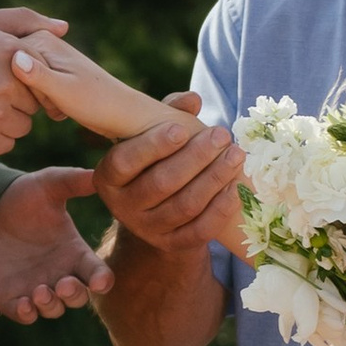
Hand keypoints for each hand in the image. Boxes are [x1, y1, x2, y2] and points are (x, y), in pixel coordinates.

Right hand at [0, 6, 66, 155]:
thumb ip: (23, 20)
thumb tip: (63, 27)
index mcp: (10, 53)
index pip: (40, 71)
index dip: (24, 74)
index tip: (2, 74)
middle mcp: (8, 85)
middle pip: (33, 99)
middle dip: (16, 96)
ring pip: (23, 124)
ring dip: (7, 118)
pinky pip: (7, 142)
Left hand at [0, 167, 115, 324]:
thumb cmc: (20, 197)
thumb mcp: (47, 185)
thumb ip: (73, 181)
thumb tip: (99, 175)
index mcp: (74, 252)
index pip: (97, 273)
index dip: (102, 280)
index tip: (100, 282)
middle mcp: (59, 274)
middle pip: (78, 297)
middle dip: (74, 295)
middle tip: (64, 284)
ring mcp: (35, 288)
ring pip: (53, 309)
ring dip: (51, 305)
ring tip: (40, 291)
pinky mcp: (10, 297)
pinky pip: (25, 315)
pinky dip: (27, 314)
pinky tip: (24, 305)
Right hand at [94, 94, 247, 259]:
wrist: (161, 208)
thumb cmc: (157, 158)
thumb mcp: (154, 132)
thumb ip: (168, 111)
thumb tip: (192, 100)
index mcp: (109, 176)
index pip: (125, 161)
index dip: (152, 146)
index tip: (182, 129)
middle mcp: (122, 207)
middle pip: (161, 183)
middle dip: (195, 158)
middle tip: (221, 135)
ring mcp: (148, 230)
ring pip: (185, 206)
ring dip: (214, 179)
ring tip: (236, 155)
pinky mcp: (173, 245)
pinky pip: (200, 230)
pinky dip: (220, 209)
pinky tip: (236, 187)